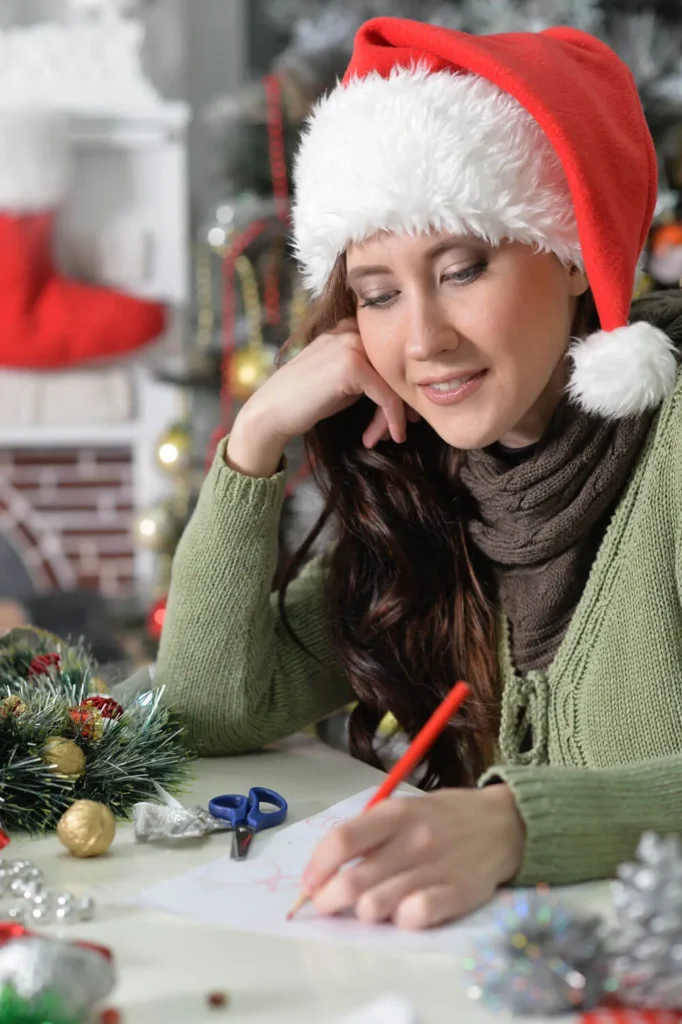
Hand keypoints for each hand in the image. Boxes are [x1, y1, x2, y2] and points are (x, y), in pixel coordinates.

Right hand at [226, 319, 417, 476]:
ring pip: (393, 384)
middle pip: (395, 369)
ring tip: (388, 437)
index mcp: (350, 328)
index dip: (399, 388)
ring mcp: (351, 344)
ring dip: (394, 416)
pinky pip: (386, 395)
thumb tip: (410, 388)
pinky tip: (394, 435)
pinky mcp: (351, 365)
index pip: (389, 356)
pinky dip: (393, 418)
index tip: (404, 415)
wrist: (272, 412)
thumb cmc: (307, 401)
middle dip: (399, 404)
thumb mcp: (346, 381)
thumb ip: (372, 374)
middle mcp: (352, 330)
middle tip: (398, 430)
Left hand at [301, 785, 524, 930]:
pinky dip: (400, 920)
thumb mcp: (405, 809)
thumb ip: (370, 834)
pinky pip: (416, 917)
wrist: (503, 824)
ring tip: (367, 908)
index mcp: (396, 813)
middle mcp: (413, 839)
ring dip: (363, 912)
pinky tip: (401, 914)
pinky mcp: (458, 893)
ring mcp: (436, 868)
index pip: (342, 840)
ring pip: (378, 904)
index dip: (317, 866)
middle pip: (354, 880)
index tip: (308, 883)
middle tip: (327, 904)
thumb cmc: (444, 817)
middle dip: (330, 899)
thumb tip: (326, 868)